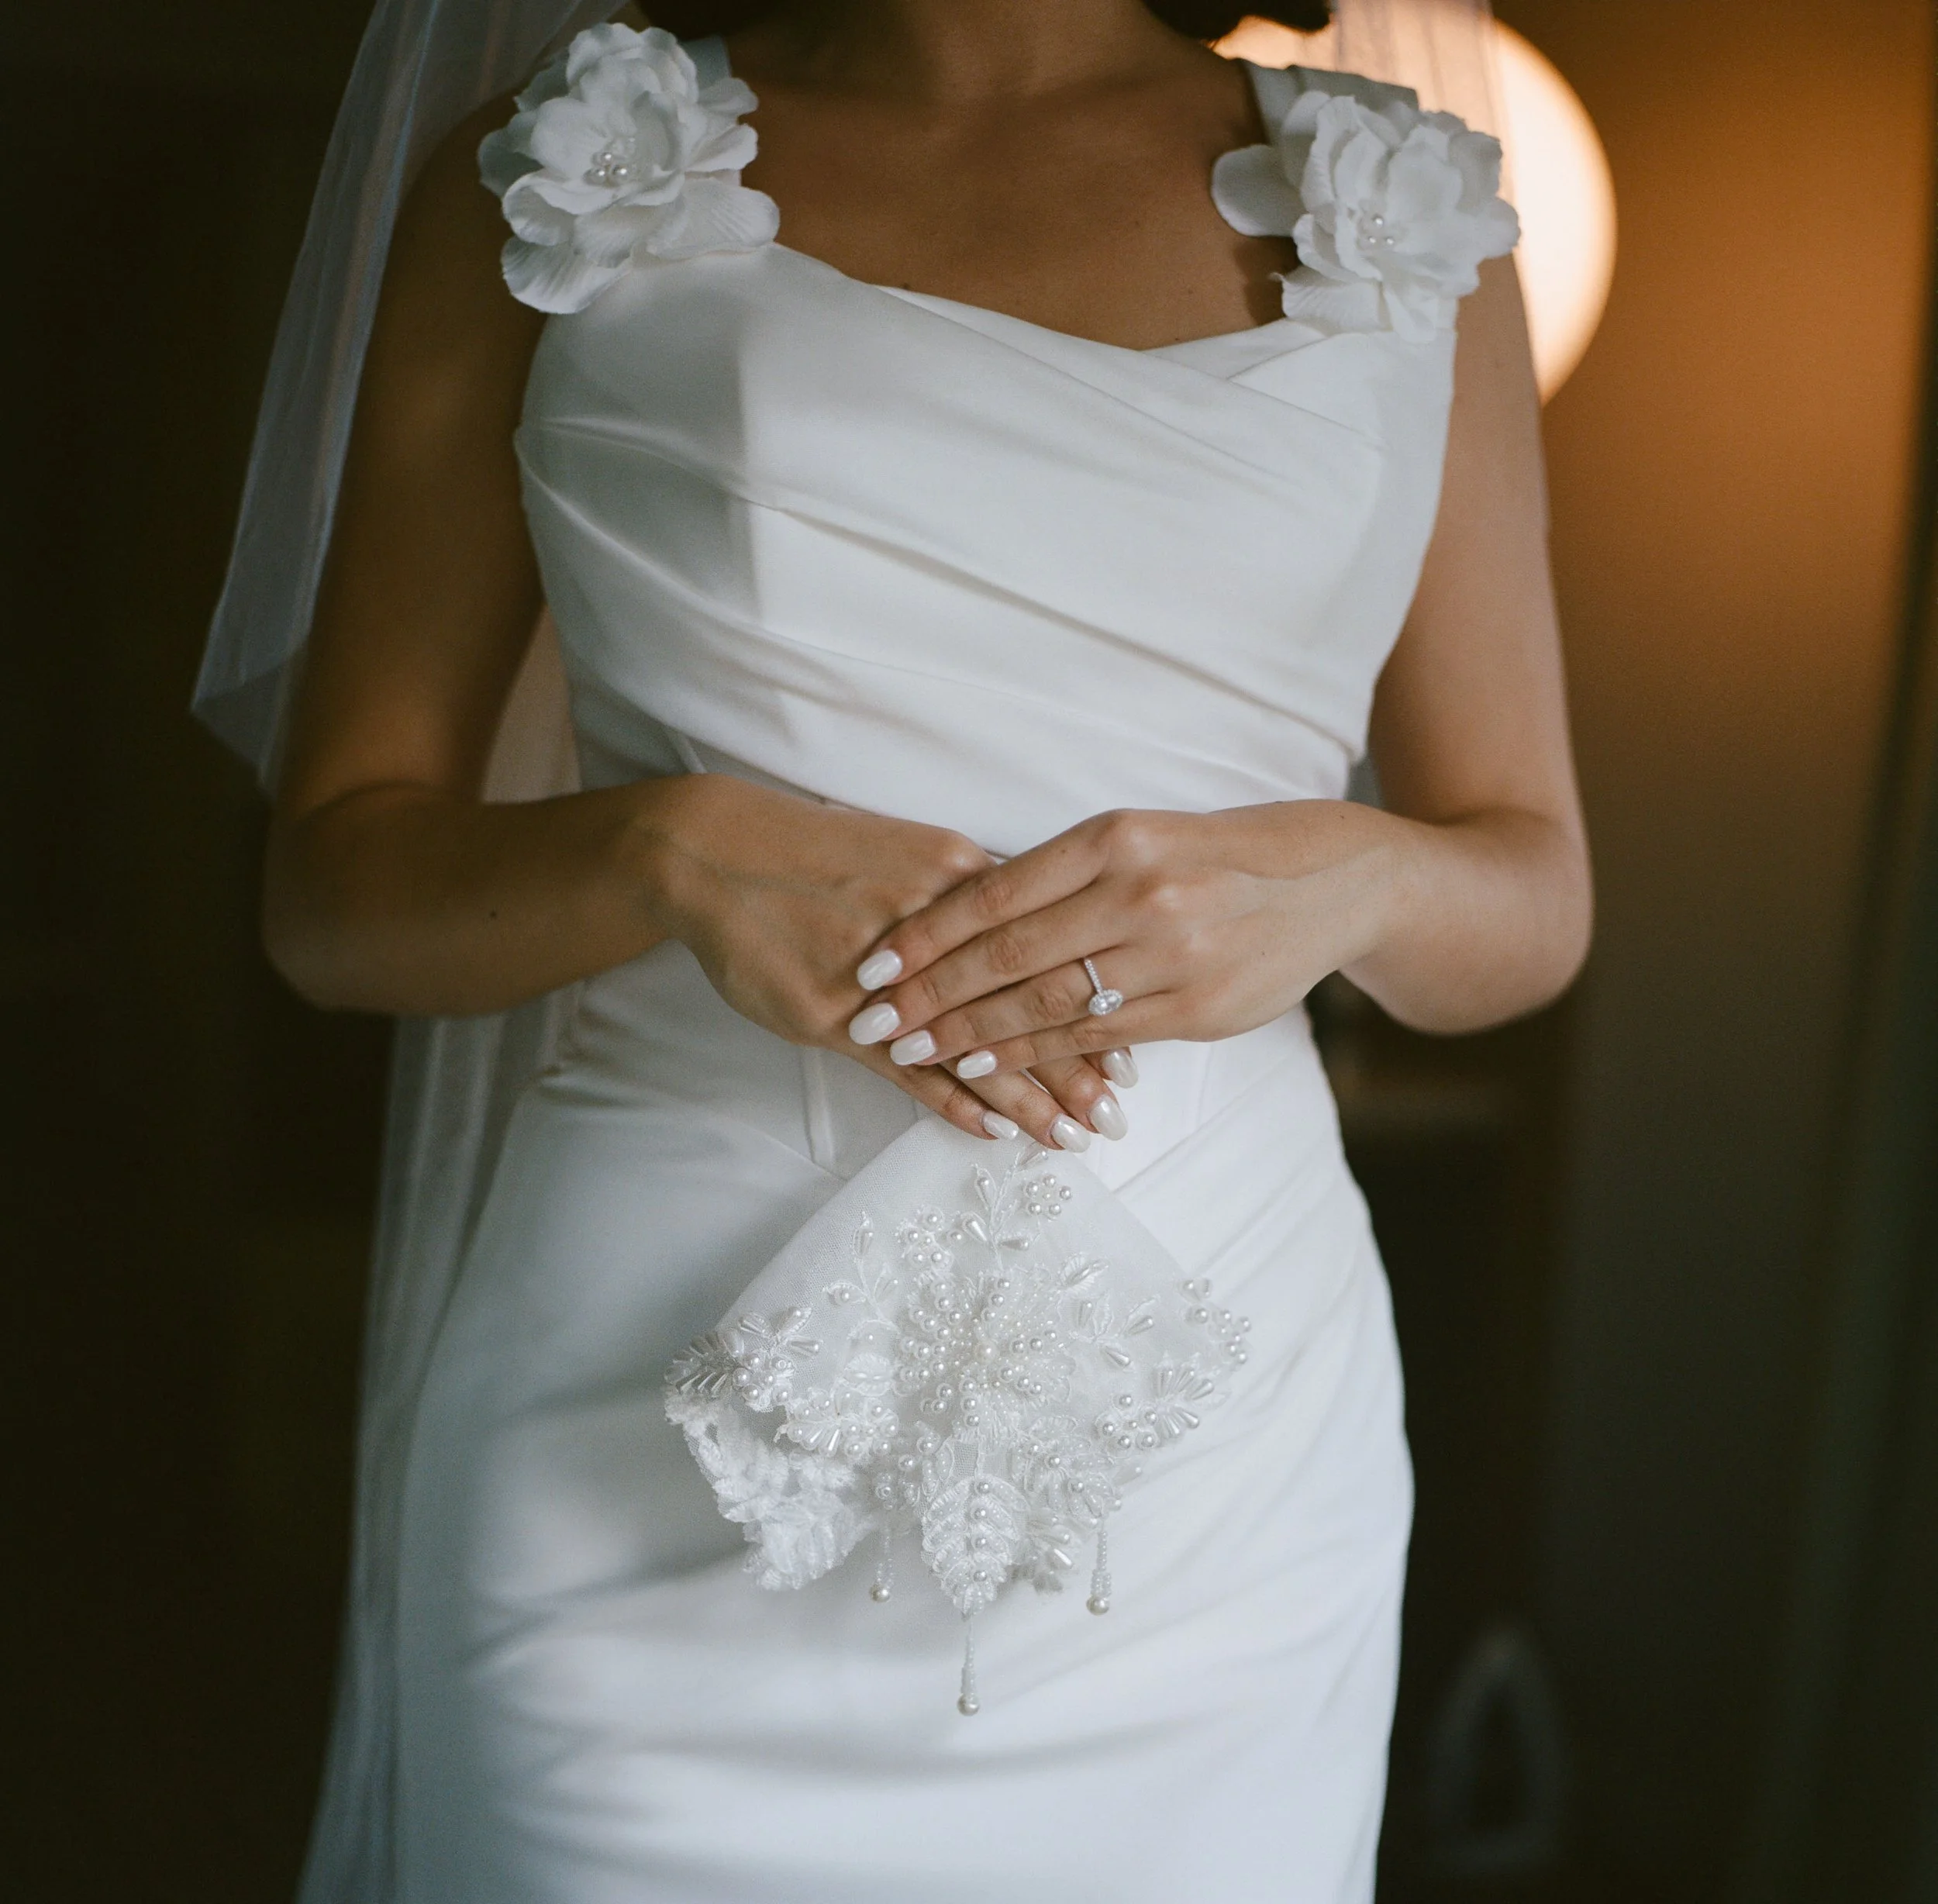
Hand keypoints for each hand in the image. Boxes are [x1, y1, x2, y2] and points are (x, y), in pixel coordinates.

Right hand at [646, 775, 1124, 1146]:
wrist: (713, 851)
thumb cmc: (810, 852)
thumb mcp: (904, 853)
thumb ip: (967, 896)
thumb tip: (1036, 923)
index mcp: (958, 876)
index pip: (1048, 949)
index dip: (1095, 998)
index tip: (1137, 1039)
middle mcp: (934, 926)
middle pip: (1023, 1002)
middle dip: (1078, 1063)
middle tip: (1118, 1113)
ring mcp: (887, 980)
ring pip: (977, 1044)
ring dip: (1028, 1098)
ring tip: (1073, 1138)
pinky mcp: (836, 1017)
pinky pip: (908, 1070)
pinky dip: (953, 1100)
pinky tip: (994, 1134)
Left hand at [847, 803, 1399, 1073]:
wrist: (1330, 883)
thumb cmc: (1216, 855)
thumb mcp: (1140, 838)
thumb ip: (1064, 874)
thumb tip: (967, 908)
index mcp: (1115, 838)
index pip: (997, 891)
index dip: (929, 933)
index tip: (875, 963)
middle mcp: (1139, 892)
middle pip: (1010, 953)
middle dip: (933, 994)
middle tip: (871, 1020)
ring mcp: (1170, 954)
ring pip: (1047, 1003)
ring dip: (970, 1035)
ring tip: (912, 1052)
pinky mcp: (1193, 1009)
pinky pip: (1094, 1039)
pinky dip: (1034, 1059)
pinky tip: (986, 1071)